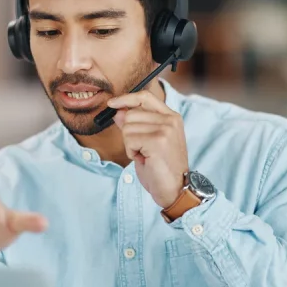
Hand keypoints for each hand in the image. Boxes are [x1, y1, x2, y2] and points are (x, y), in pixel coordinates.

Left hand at [107, 91, 188, 207]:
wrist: (174, 189)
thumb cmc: (161, 168)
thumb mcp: (147, 142)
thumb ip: (135, 125)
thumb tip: (118, 112)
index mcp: (172, 117)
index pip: (145, 97)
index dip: (126, 99)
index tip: (112, 104)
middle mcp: (170, 120)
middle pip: (131, 114)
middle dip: (129, 134)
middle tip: (142, 149)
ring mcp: (165, 129)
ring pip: (127, 127)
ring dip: (130, 145)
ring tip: (145, 155)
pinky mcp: (157, 141)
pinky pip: (129, 140)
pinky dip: (131, 152)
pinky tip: (144, 159)